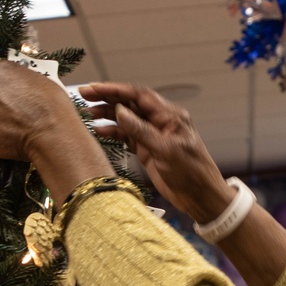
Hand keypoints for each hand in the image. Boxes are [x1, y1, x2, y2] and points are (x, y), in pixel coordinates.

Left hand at [0, 62, 112, 204]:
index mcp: (0, 70)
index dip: (1, 89)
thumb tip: (21, 87)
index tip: (9, 97)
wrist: (52, 134)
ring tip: (15, 128)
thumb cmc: (53, 109)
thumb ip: (22, 81)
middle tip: (11, 114)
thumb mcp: (42, 81)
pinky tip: (13, 139)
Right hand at [77, 83, 231, 222]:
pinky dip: (113, 133)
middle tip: (85, 96)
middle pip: (130, 104)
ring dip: (108, 115)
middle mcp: (160, 122)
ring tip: (88, 114)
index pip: (139, 95)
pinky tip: (99, 131)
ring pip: (126, 119)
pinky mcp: (147, 150)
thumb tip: (120, 111)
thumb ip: (142, 131)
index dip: (115, 90)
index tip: (95, 88)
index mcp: (170, 116)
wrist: (200, 196)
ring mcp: (153, 136)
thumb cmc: (192, 172)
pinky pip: (127, 136)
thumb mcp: (167, 150)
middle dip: (107, 98)